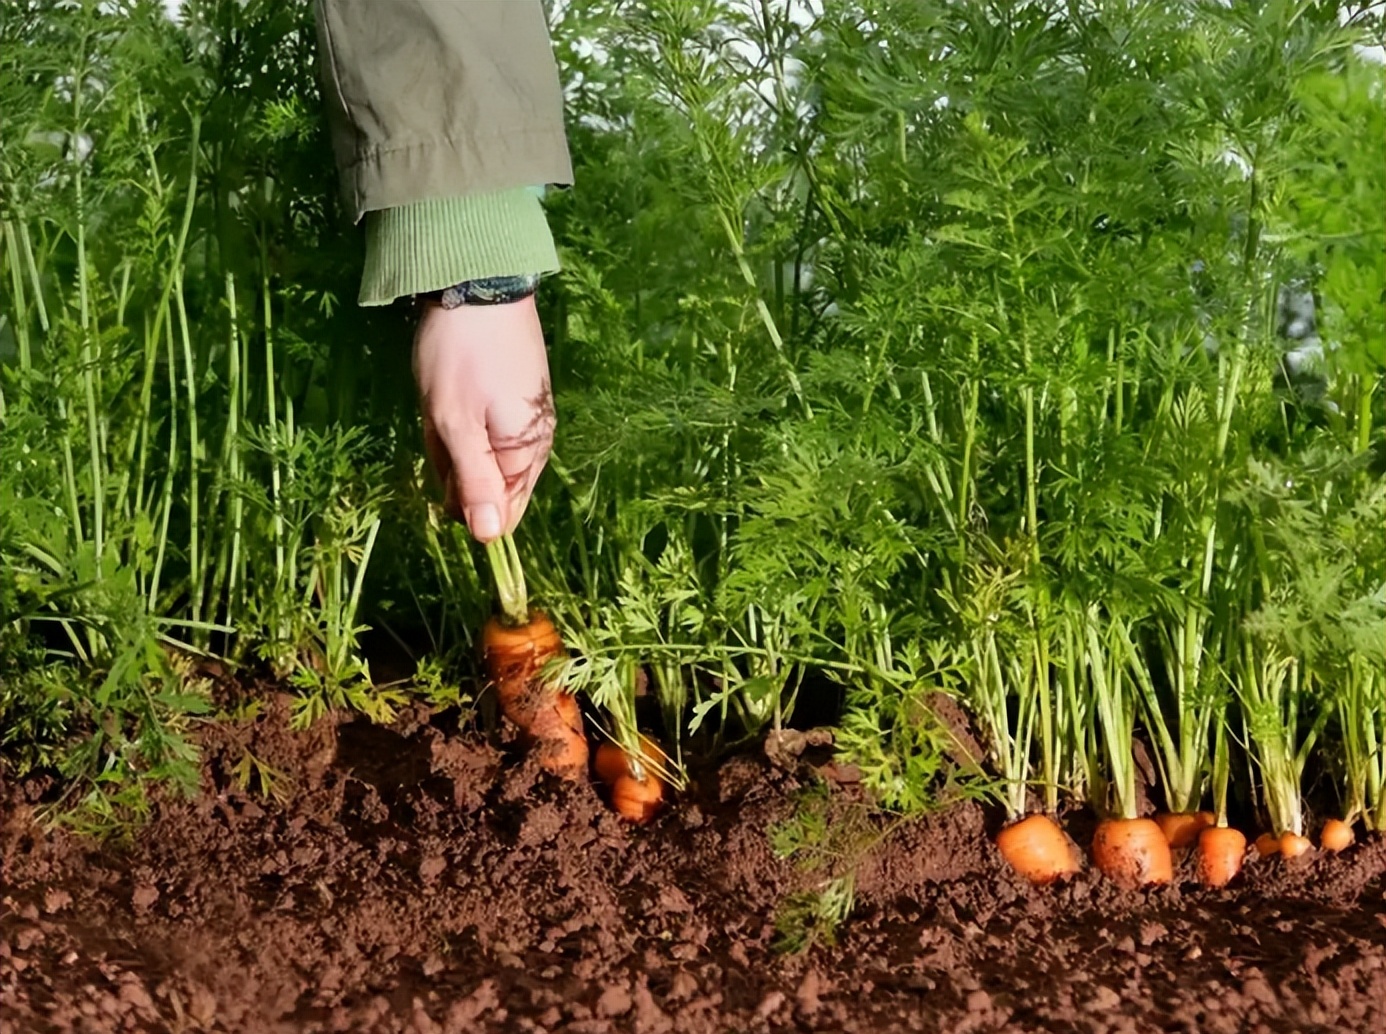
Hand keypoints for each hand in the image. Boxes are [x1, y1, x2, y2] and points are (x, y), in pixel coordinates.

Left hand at [413, 295, 554, 541]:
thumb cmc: (462, 357)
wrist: (478, 283)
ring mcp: (524, 419)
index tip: (444, 459)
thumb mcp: (456, 423)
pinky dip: (458, 417)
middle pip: (485, 484)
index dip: (462, 499)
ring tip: (443, 398)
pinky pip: (480, 428)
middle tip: (440, 420)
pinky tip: (449, 389)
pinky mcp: (513, 397)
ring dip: (451, 437)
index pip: (500, 515)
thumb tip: (489, 540)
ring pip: (477, 454)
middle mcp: (534, 444)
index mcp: (526, 455)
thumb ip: (474, 483)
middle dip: (453, 462)